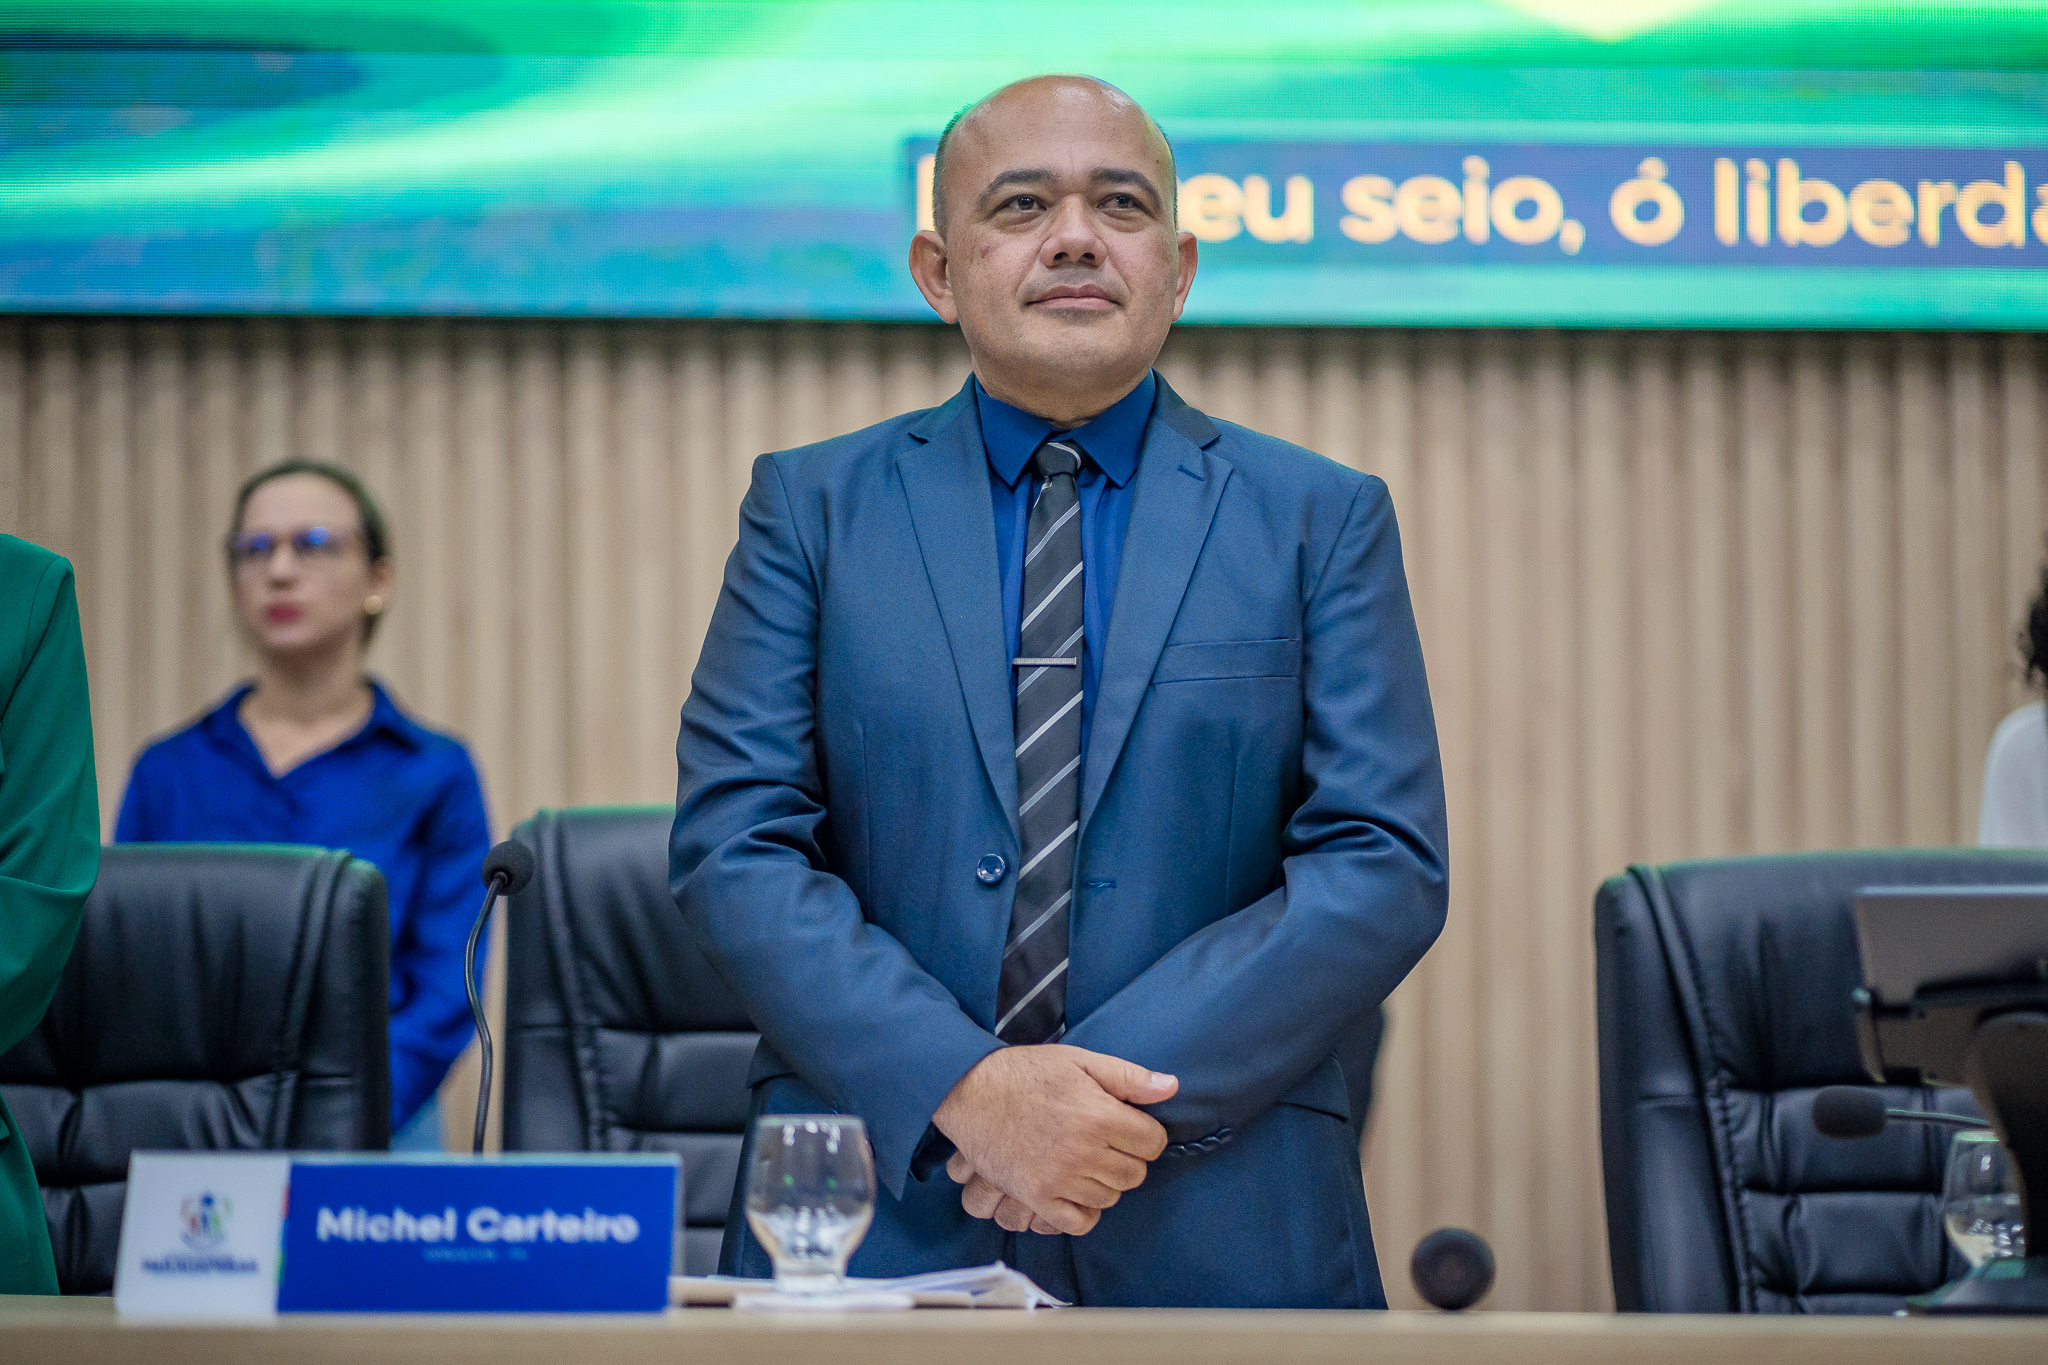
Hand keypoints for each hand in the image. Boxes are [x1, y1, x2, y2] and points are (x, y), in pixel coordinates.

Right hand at [931, 1044, 1177, 1235]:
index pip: (1153, 1143)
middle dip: (1128, 1158)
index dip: (1145, 1133)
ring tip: (1086, 1160)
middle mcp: (1084, 1152)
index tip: (1127, 1125)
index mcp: (1099, 1116)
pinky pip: (1079, 1222)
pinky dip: (1084, 1210)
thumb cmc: (1026, 1072)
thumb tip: (1171, 1087)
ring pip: (1110, 1197)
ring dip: (1105, 1181)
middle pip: (1135, 1174)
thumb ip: (1129, 1077)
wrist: (970, 1091)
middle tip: (1106, 1142)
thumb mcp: (1080, 1061)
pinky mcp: (1036, 1197)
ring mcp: (1059, 1179)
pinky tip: (1076, 1188)